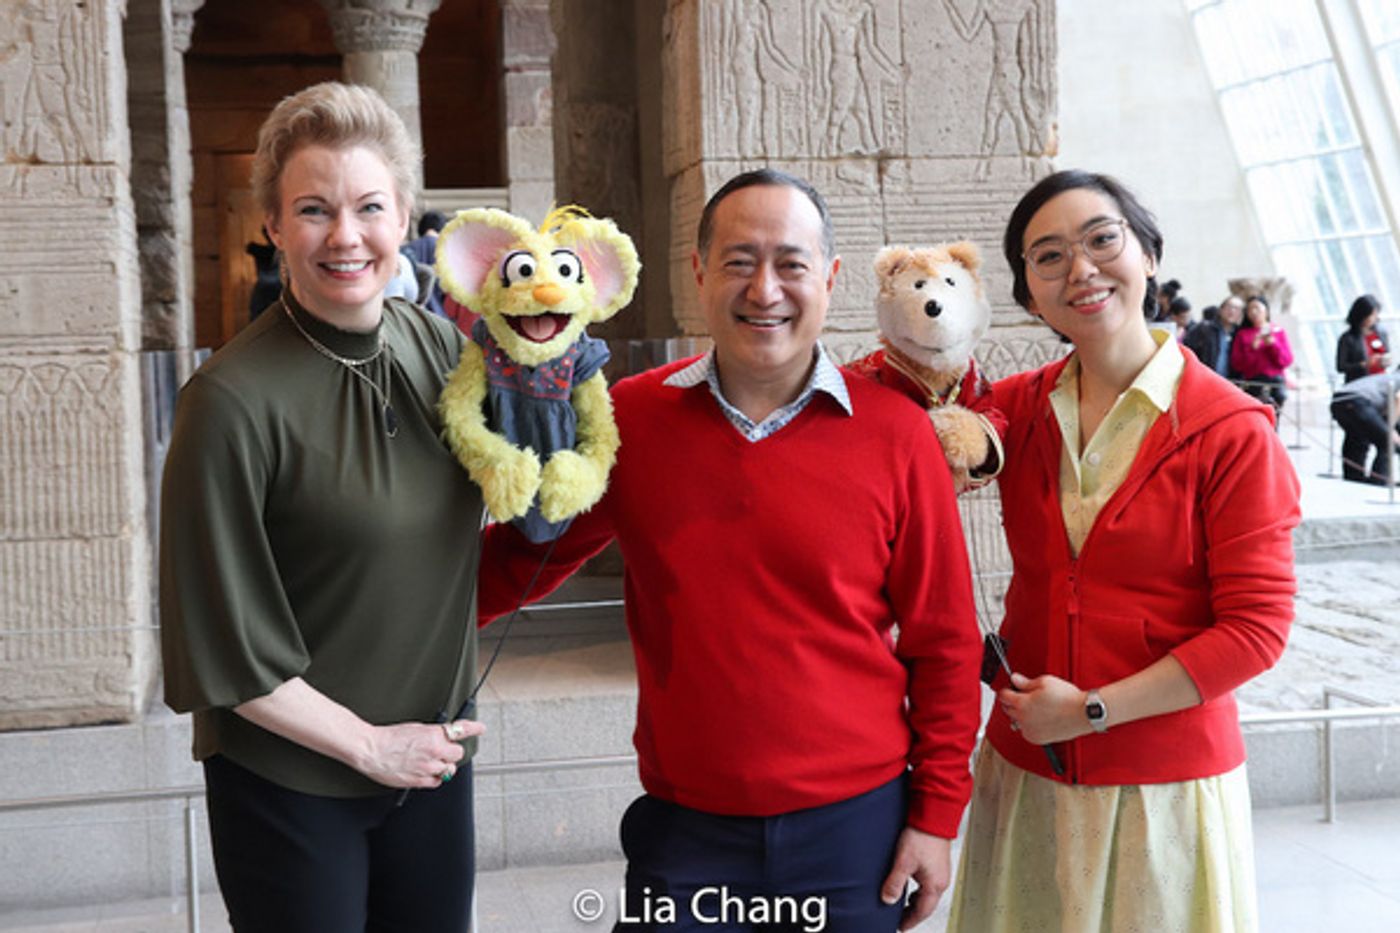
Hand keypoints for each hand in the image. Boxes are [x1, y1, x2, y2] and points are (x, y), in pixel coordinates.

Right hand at [359, 718, 484, 788]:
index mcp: (433, 735)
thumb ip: (432, 734)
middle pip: (457, 754)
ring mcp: (428, 767)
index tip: (480, 728)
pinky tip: (424, 772)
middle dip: (451, 753)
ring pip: (448, 770)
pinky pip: (436, 782)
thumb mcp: (415, 728)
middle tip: (441, 751)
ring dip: (442, 766)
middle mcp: (434, 751)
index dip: (474, 728)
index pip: (460, 730)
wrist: (371, 750)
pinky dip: (434, 778)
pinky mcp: (420, 781)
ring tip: (429, 762)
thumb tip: (441, 737)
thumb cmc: (388, 738)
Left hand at [880, 828, 950, 929]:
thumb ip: (895, 882)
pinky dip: (919, 890)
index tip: (901, 926)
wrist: (933, 815)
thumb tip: (888, 900)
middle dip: (913, 913)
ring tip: (902, 903)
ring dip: (916, 901)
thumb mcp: (903, 862)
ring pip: (928, 894)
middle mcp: (941, 880)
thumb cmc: (921, 836)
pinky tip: (910, 884)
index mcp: (935, 885)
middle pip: (927, 905)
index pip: (922, 911)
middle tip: (900, 918)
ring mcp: (941, 871)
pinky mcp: (938, 862)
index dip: (910, 920)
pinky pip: (929, 884)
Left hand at [999, 672, 1088, 743]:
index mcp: (1022, 704)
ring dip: (1020, 714)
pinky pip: (1026, 731)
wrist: (1083, 714)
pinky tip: (1039, 718)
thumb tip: (1014, 679)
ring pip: (1016, 721)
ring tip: (1035, 708)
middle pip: (1007, 709)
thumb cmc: (1067, 698)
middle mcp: (1023, 719)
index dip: (1006, 689)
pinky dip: (1028, 725)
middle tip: (1024, 696)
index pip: (1002, 696)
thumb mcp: (1045, 682)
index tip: (1009, 688)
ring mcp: (1030, 731)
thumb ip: (1025, 682)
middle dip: (1012, 701)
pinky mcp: (1037, 739)